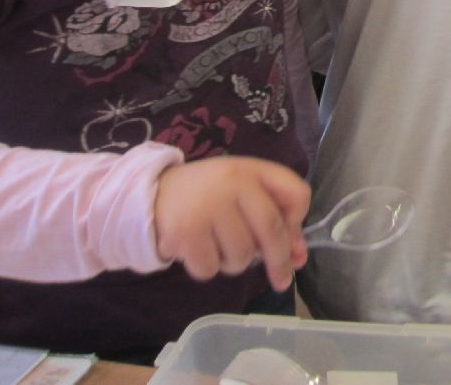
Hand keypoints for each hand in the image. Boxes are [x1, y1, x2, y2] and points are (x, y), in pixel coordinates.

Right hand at [153, 156, 310, 290]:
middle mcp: (232, 183)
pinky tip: (198, 250)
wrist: (151, 195)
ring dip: (235, 262)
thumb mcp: (243, 192)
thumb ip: (275, 218)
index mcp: (252, 169)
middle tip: (282, 281)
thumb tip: (299, 258)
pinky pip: (211, 268)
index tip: (294, 241)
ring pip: (242, 255)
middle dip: (280, 260)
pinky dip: (208, 267)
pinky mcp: (185, 233)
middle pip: (271, 229)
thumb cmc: (208, 195)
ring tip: (219, 245)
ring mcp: (207, 207)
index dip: (298, 222)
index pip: (296, 194)